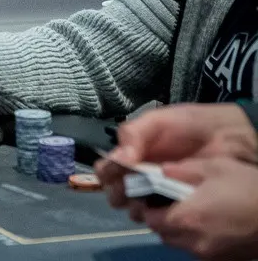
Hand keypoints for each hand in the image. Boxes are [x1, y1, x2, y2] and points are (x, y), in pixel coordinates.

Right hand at [95, 104, 257, 210]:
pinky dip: (155, 215)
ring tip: (145, 201)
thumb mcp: (158, 120)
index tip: (115, 174)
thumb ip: (134, 134)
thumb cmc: (191, 125)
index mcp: (131, 153)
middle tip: (130, 190)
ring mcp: (159, 190)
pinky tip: (161, 209)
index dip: (106, 173)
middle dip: (118, 193)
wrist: (228, 137)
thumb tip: (118, 158)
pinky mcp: (177, 203)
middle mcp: (140, 174)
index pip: (107, 168)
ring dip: (134, 206)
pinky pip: (159, 214)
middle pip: (116, 191)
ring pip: (134, 206)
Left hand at [141, 156, 257, 260]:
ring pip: (179, 244)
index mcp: (187, 218)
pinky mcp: (223, 260)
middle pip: (163, 234)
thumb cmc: (248, 188)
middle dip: (162, 218)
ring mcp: (209, 255)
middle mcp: (194, 241)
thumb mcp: (214, 167)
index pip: (150, 219)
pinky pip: (198, 250)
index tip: (152, 195)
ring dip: (178, 230)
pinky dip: (196, 239)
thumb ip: (182, 170)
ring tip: (192, 212)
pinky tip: (209, 223)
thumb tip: (161, 171)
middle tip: (171, 202)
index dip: (148, 207)